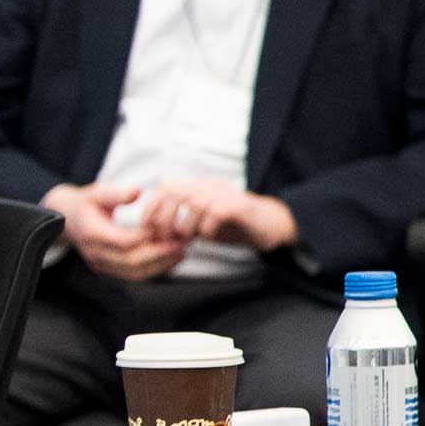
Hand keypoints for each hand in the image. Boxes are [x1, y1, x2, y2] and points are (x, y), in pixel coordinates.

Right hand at [45, 181, 185, 279]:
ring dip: (161, 264)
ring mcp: (101, 263)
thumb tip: (138, 191)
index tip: (167, 228)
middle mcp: (95, 252)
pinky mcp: (109, 269)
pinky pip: (133, 275)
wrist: (66, 218)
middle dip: (159, 253)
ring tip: (182, 252)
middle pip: (130, 260)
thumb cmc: (86, 203)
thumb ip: (116, 193)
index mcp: (92, 232)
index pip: (122, 241)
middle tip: (182, 243)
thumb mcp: (97, 192)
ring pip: (134, 272)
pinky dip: (155, 270)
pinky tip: (172, 260)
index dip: (146, 237)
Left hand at [136, 179, 293, 252]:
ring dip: (186, 227)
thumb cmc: (236, 227)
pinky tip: (212, 236)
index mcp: (198, 187)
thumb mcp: (202, 222)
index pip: (164, 189)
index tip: (150, 230)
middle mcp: (208, 186)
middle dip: (165, 219)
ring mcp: (223, 194)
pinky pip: (213, 215)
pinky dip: (207, 230)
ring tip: (191, 239)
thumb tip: (155, 232)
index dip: (152, 209)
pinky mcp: (237, 206)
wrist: (273, 225)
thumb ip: (181, 221)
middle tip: (169, 238)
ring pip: (192, 205)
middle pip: (174, 193)